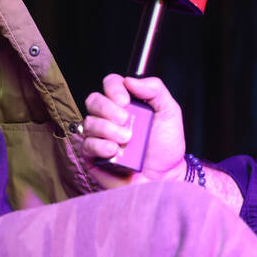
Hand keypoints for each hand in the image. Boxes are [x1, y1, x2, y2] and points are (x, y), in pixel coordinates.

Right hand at [81, 74, 186, 189]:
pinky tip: (115, 150)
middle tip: (126, 120)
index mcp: (126, 104)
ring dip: (108, 129)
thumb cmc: (165, 147)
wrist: (166, 176)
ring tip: (126, 139)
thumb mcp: (169, 112)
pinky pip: (87, 145)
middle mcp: (109, 117)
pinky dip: (101, 145)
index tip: (126, 101)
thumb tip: (131, 80)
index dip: (114, 88)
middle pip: (93, 100)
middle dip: (108, 109)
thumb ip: (155, 90)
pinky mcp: (93, 156)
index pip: (110, 84)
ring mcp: (100, 136)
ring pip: (89, 122)